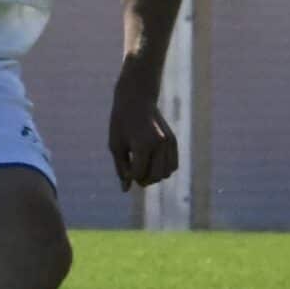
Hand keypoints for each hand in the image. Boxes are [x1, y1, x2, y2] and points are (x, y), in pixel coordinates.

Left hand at [107, 71, 178, 190]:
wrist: (136, 99)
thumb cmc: (121, 122)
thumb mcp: (115, 145)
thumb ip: (121, 168)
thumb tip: (126, 189)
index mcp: (143, 145)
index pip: (139, 174)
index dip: (130, 176)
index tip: (124, 168)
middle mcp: (159, 145)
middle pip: (155, 177)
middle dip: (143, 179)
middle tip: (133, 171)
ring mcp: (169, 143)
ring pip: (166, 174)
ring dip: (155, 176)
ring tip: (142, 166)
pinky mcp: (174, 141)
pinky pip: (173, 165)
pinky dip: (164, 169)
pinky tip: (152, 163)